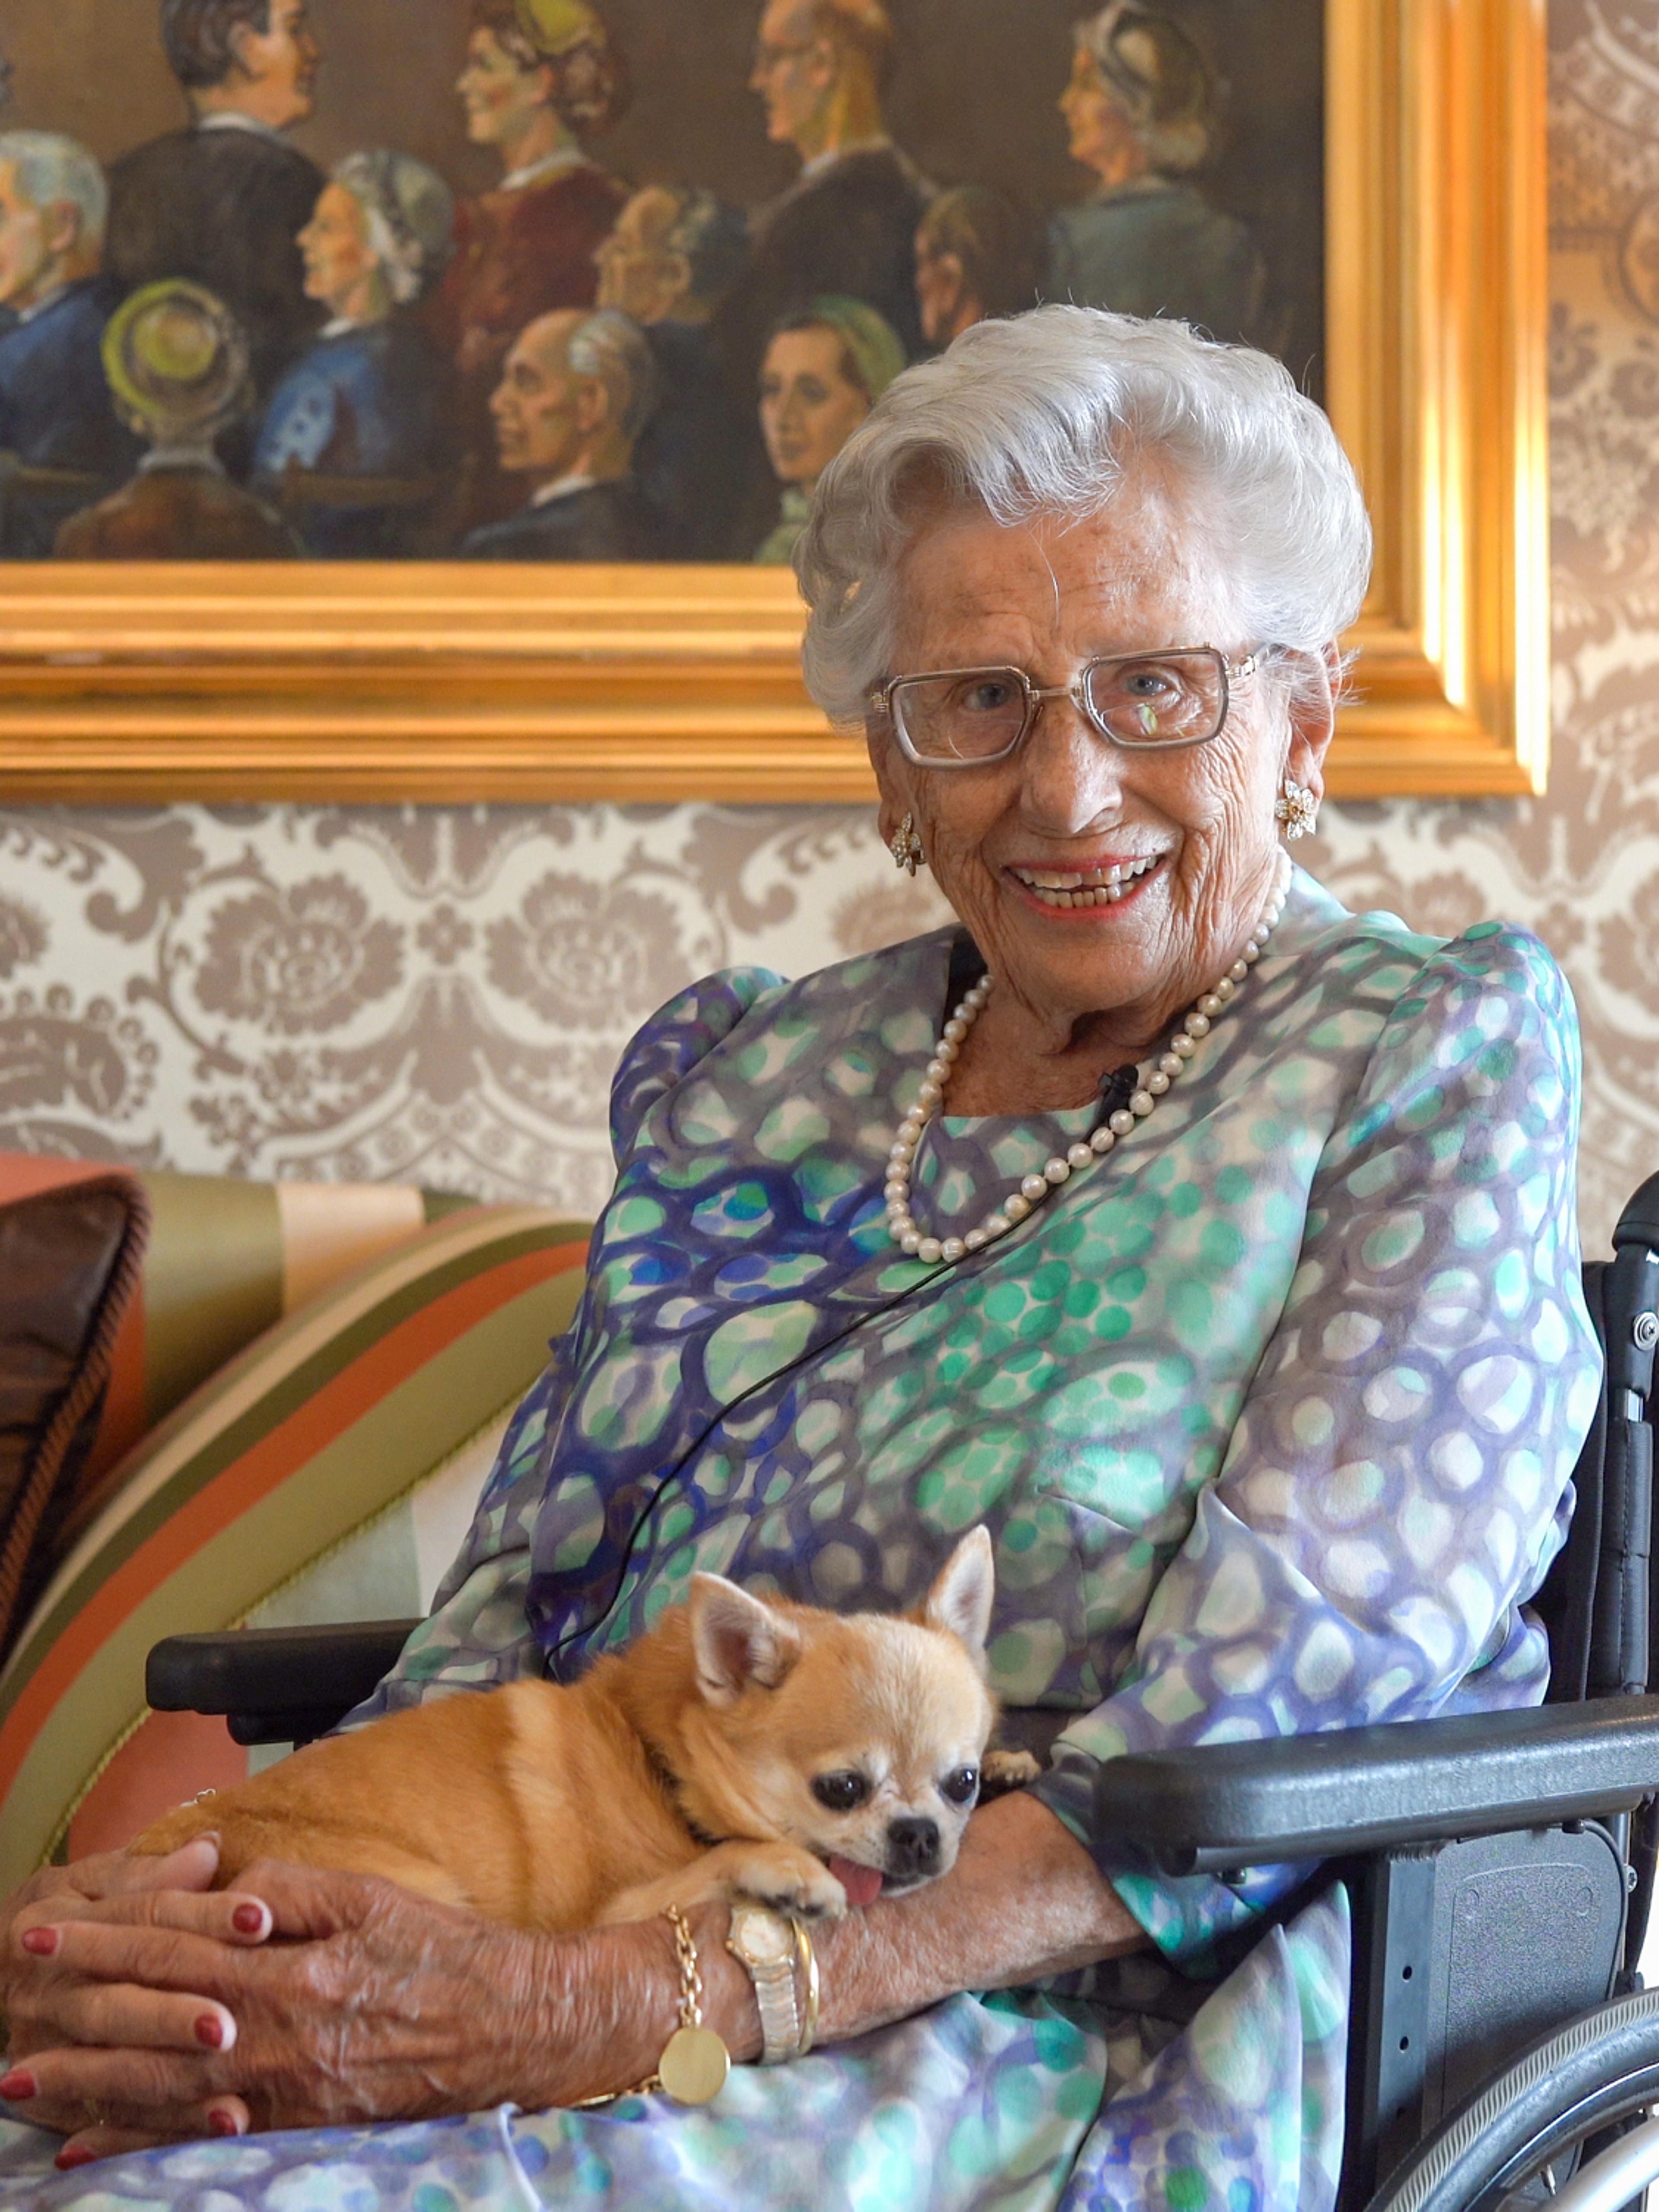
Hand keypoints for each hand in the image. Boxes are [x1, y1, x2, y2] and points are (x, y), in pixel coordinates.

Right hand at [3, 1837, 262, 2165]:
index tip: (261, 1919)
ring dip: (173, 2081)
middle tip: (227, 2026)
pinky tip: (221, 2120)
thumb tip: (210, 1848)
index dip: (204, 1916)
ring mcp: (49, 2046)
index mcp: (61, 1922)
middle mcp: (51, 1989)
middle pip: (118, 2003)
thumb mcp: (95, 1880)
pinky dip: (164, 2126)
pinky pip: (113, 2115)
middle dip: (172, 2017)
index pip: (143, 1917)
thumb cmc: (70, 1912)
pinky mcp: (57, 2095)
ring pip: (112, 2065)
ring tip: (233, 2101)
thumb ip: (152, 1869)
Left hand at [6, 1856, 688, 2153]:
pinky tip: (86, 2149)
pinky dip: (136, 2143)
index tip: (45, 1929)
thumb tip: (218, 1898)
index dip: (104, 1936)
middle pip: (152, 2020)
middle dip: (73, 2010)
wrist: (505, 2025)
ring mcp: (279, 2090)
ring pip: (160, 2087)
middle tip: (8, 2003)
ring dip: (83, 2084)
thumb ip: (288, 1894)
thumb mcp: (368, 1897)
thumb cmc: (437, 1951)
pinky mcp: (292, 2126)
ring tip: (19, 2082)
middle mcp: (273, 2032)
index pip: (173, 1947)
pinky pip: (198, 2138)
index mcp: (287, 1966)